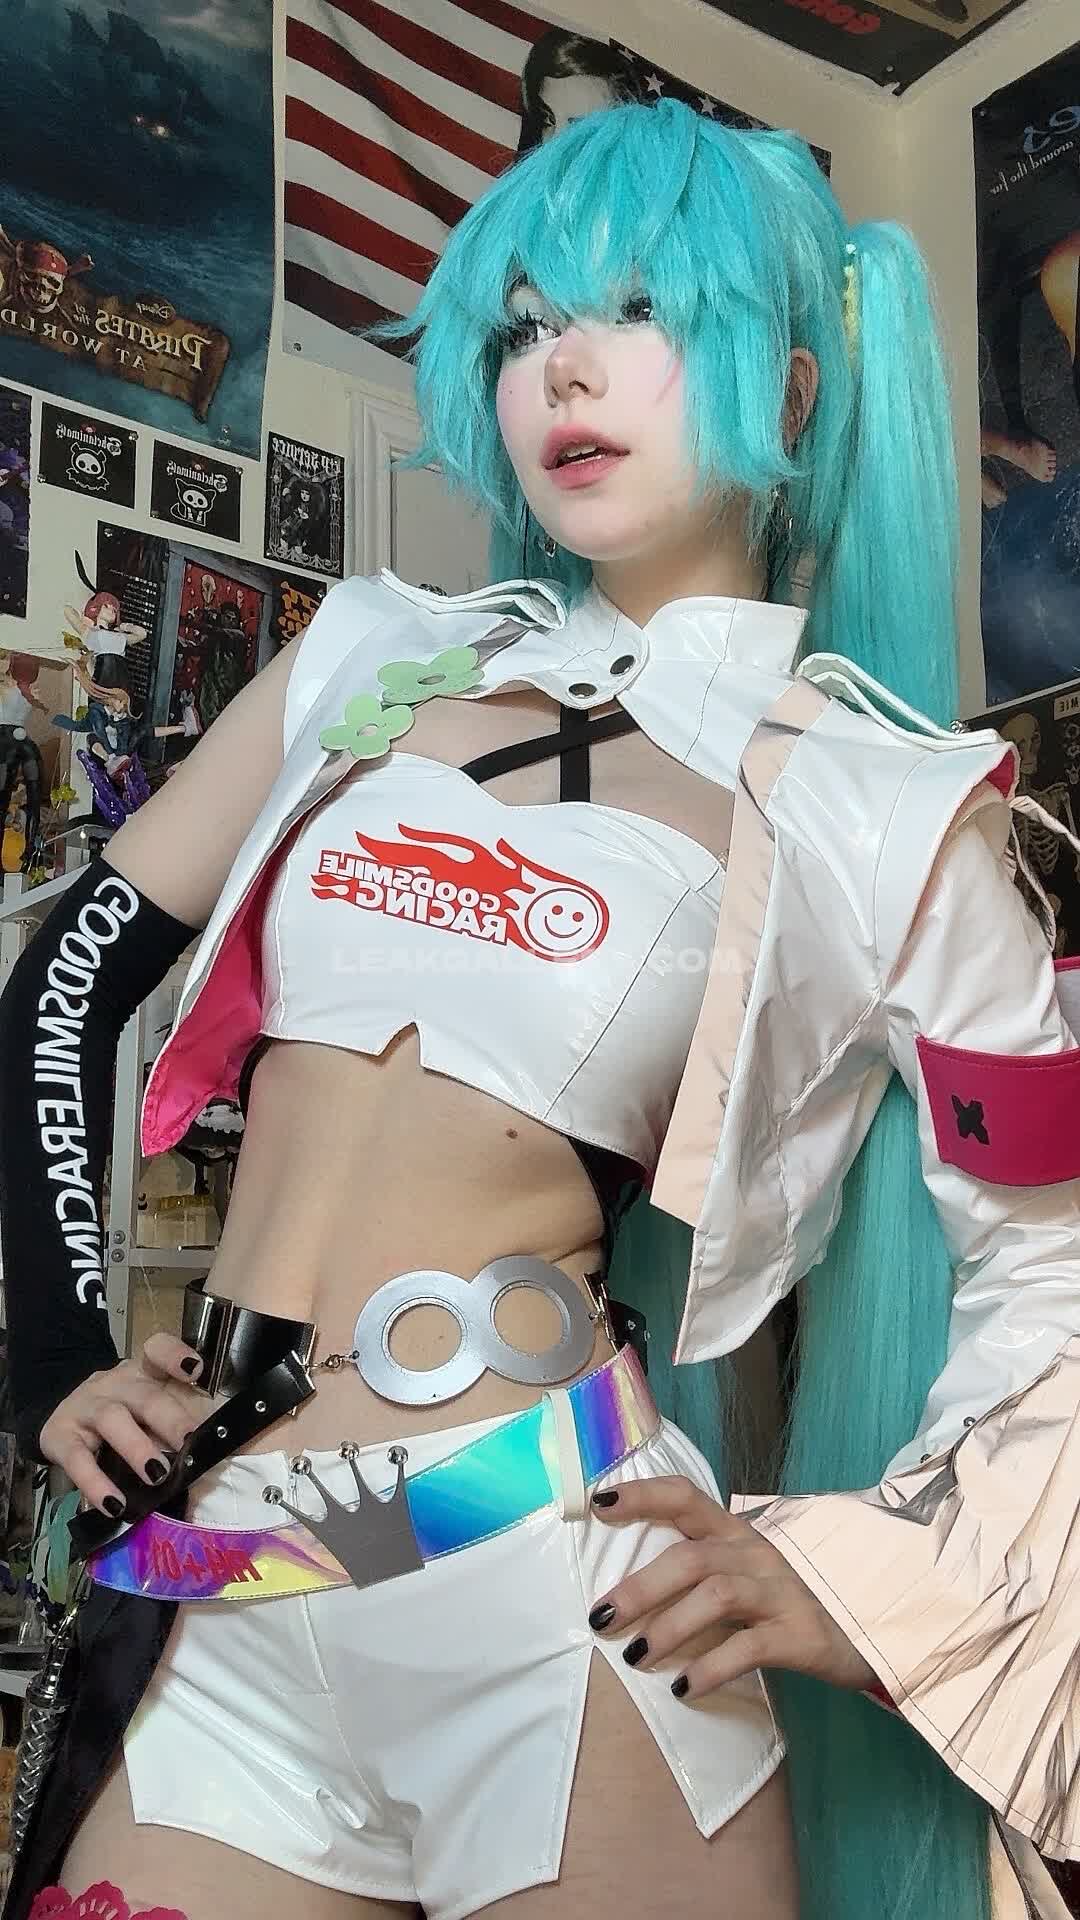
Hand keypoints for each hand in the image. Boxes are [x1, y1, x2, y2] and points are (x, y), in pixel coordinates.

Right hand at [40, 1333, 207, 1516]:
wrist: (65, 1423)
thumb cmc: (127, 1420)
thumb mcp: (153, 1412)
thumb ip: (185, 1422)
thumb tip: (229, 1449)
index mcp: (144, 1373)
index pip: (157, 1350)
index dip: (175, 1355)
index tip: (197, 1371)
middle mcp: (114, 1383)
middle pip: (144, 1395)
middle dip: (169, 1418)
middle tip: (188, 1443)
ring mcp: (85, 1406)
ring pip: (112, 1418)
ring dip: (137, 1446)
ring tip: (157, 1474)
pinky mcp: (59, 1436)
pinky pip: (77, 1459)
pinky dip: (96, 1483)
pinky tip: (115, 1504)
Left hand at [589, 1475, 875, 1699]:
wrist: (872, 1625)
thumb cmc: (790, 1600)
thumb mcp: (747, 1574)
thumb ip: (701, 1571)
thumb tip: (628, 1589)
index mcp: (738, 1533)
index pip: (686, 1497)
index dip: (643, 1495)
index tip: (598, 1504)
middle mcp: (757, 1553)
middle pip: (690, 1557)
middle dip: (640, 1586)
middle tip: (600, 1619)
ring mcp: (782, 1592)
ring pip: (716, 1595)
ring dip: (669, 1626)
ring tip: (635, 1658)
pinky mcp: (802, 1634)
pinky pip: (751, 1646)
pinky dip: (712, 1666)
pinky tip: (685, 1687)